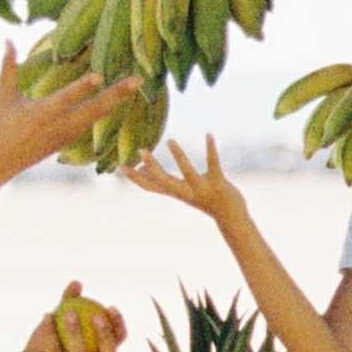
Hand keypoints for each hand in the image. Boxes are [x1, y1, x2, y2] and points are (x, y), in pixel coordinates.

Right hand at [0, 41, 138, 175]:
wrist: (4, 160)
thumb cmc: (2, 123)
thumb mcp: (3, 96)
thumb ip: (8, 67)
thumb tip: (8, 39)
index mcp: (43, 113)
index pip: (66, 98)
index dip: (82, 88)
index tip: (99, 76)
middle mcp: (61, 124)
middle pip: (94, 108)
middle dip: (117, 94)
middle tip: (137, 79)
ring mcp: (69, 133)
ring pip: (98, 114)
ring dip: (117, 99)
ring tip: (136, 82)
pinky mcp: (72, 138)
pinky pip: (94, 120)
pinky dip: (108, 107)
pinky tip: (122, 94)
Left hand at [22, 282, 125, 351]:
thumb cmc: (47, 341)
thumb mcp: (59, 317)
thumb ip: (69, 301)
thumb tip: (77, 283)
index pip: (117, 341)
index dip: (118, 325)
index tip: (110, 306)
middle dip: (106, 335)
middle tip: (96, 315)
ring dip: (75, 334)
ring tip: (69, 313)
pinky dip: (50, 332)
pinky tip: (46, 314)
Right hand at [124, 137, 246, 224]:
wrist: (231, 218)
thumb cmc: (205, 199)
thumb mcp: (182, 191)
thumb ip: (164, 181)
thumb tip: (144, 168)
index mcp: (177, 192)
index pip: (151, 186)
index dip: (135, 178)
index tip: (121, 167)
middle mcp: (186, 192)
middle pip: (164, 181)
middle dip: (152, 166)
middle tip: (140, 150)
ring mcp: (202, 188)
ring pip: (187, 172)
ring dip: (178, 157)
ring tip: (170, 140)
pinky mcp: (218, 183)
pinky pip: (213, 164)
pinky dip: (211, 148)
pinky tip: (209, 134)